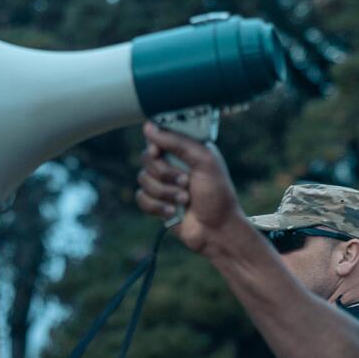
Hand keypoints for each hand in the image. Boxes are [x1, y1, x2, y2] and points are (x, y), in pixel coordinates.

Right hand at [135, 121, 244, 256]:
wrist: (216, 229)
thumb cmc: (217, 195)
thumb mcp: (204, 161)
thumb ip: (177, 142)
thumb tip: (149, 128)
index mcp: (185, 149)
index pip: (159, 135)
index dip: (156, 143)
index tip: (159, 152)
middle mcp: (172, 163)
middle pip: (147, 158)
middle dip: (165, 173)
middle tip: (186, 181)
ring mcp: (163, 183)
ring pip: (143, 179)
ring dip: (165, 192)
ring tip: (184, 200)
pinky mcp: (156, 202)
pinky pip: (141, 197)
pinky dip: (157, 206)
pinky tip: (173, 212)